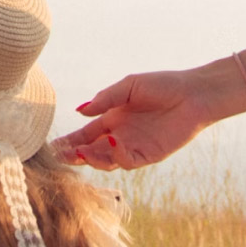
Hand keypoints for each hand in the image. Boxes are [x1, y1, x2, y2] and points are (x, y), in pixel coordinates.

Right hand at [54, 67, 231, 170]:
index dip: (69, 140)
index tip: (52, 146)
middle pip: (92, 151)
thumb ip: (106, 99)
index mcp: (112, 119)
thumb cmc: (162, 85)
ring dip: (93, 158)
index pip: (85, 134)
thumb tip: (80, 111)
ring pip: (106, 160)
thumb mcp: (129, 86)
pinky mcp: (149, 155)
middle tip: (60, 156)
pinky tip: (112, 142)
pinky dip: (117, 155)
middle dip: (75, 154)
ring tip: (82, 152)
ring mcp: (133, 147)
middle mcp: (119, 136)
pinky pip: (128, 161)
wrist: (193, 94)